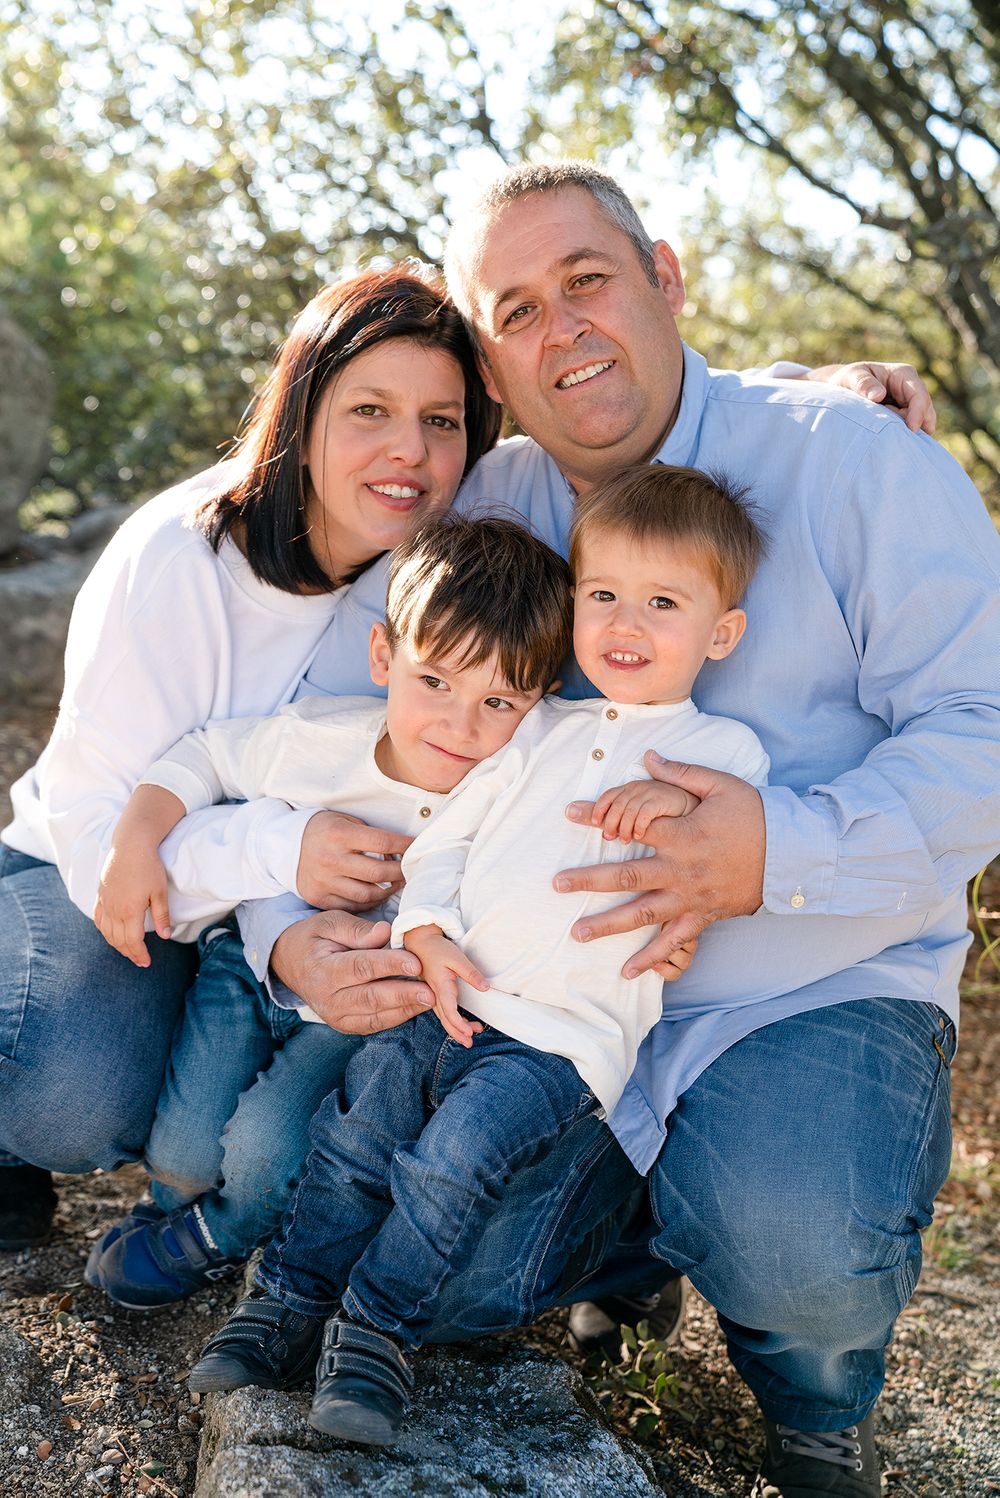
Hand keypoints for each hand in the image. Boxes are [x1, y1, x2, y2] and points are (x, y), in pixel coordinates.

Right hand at [94, 844, 171, 967]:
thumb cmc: (149, 867)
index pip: (133, 941)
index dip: (139, 954)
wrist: (130, 845)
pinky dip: (103, 931)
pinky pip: (98, 919)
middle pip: (119, 940)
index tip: (146, 962)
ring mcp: (105, 902)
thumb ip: (161, 916)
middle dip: (129, 953)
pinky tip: (110, 934)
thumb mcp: (160, 892)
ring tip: (128, 950)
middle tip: (140, 961)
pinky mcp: (100, 895)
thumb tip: (166, 936)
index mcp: (130, 911)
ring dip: (116, 945)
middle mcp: (114, 910)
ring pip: (106, 932)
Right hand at [270, 910, 433, 1033]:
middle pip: (371, 998)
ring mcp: (335, 1016)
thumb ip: (357, 929)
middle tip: (430, 992)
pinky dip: (396, 1018)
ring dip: (404, 1010)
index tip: (416, 962)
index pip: (362, 968)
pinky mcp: (344, 1024)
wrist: (289, 963)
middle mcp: (328, 998)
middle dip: (403, 995)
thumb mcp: (329, 922)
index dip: (390, 966)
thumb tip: (386, 932)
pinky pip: (373, 1025)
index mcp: (324, 970)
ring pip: (374, 1017)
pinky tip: (415, 1007)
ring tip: (429, 1000)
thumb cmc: (313, 938)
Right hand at [296, 810, 411, 910]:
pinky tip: (376, 894)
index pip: (383, 843)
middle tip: (411, 870)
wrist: (282, 846)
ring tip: (396, 883)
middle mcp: (330, 859)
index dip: (405, 846)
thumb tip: (401, 848)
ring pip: (367, 894)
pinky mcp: (318, 898)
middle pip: (378, 872)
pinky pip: (351, 906)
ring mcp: (323, 881)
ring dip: (387, 890)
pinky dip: (368, 903)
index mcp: (339, 834)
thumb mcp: (343, 820)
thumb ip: (368, 834)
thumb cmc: (322, 830)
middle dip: (401, 872)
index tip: (417, 847)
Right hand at [403, 925, 487, 1047]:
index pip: (449, 1011)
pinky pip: (440, 1011)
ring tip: (469, 1037)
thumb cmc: (438, 948)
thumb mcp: (458, 958)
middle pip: (445, 1019)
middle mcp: (434, 993)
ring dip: (455, 1028)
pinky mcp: (432, 992)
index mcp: (441, 986)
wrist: (419, 941)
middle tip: (470, 1044)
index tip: (471, 1032)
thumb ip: (471, 973)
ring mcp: (431, 994)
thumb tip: (486, 988)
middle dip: (457, 1033)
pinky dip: (450, 1020)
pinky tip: (459, 1023)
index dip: (459, 1024)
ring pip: (442, 1017)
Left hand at [556, 754, 765, 977]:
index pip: (629, 824)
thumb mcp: (720, 785)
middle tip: (556, 884)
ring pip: (641, 914)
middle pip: (625, 876)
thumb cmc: (756, 815)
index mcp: (681, 834)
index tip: (569, 814)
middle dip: (587, 881)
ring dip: (607, 925)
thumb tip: (647, 758)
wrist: (792, 853)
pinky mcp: (703, 917)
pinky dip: (651, 958)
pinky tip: (628, 971)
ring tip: (577, 934)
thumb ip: (680, 773)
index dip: (596, 818)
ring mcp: (690, 897)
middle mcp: (680, 869)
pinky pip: (674, 942)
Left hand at [807, 361, 936, 434]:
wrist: (841, 388)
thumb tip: (878, 395)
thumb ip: (863, 383)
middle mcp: (910, 389)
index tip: (911, 429)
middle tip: (893, 434)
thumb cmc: (848, 379)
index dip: (918, 412)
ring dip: (908, 432)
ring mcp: (909, 404)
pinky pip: (912, 430)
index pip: (919, 394)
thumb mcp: (852, 376)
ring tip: (885, 433)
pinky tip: (890, 440)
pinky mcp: (904, 417)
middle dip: (915, 425)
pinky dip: (905, 437)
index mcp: (903, 375)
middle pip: (926, 411)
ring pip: (922, 423)